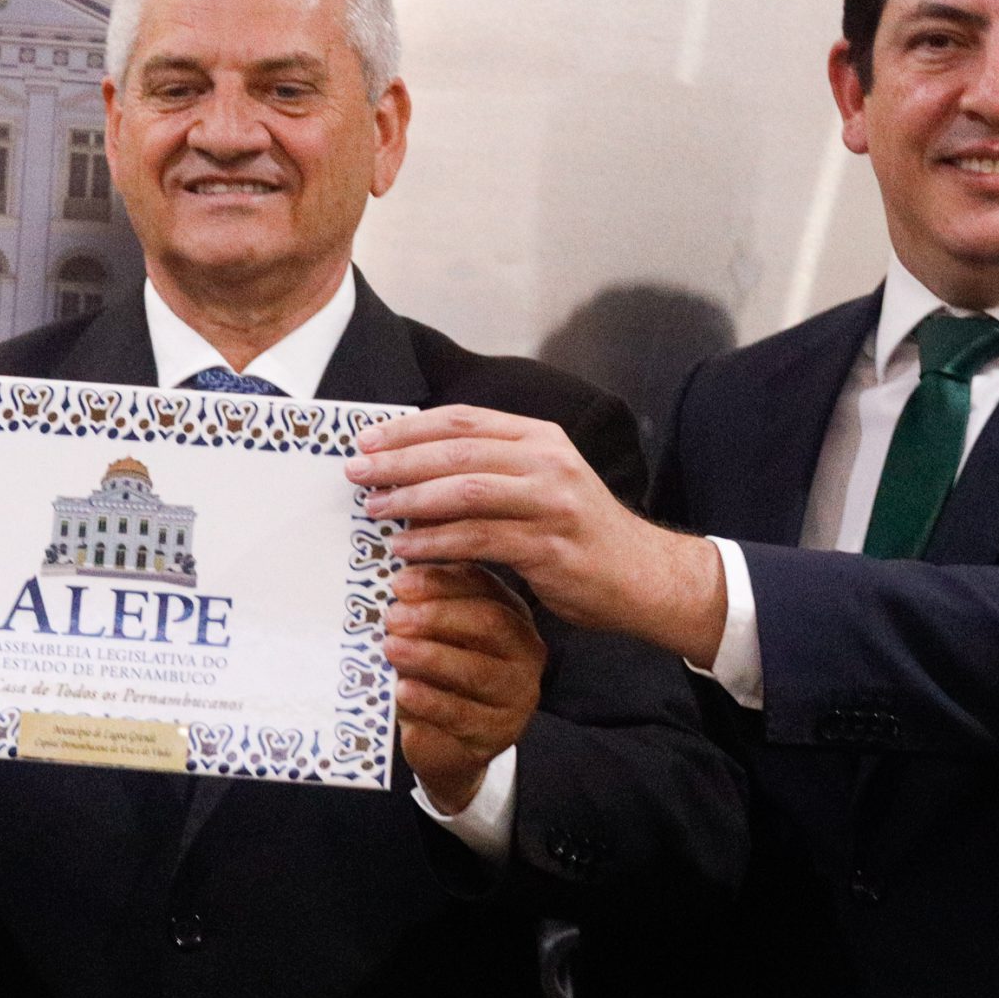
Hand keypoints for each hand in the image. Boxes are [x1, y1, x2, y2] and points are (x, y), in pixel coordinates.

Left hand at [347, 405, 724, 665]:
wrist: (640, 576)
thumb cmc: (578, 534)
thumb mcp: (540, 484)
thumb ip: (491, 469)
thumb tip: (415, 467)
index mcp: (540, 438)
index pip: (464, 421)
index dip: (410, 428)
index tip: (366, 440)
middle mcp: (547, 461)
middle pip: (457, 451)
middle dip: (400, 460)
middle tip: (357, 473)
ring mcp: (551, 502)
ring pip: (466, 490)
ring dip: (411, 499)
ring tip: (374, 510)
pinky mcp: (548, 545)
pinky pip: (478, 538)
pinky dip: (435, 542)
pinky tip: (406, 548)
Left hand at [387, 562, 544, 812]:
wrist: (443, 742)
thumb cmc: (435, 678)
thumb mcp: (429, 637)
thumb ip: (421, 608)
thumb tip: (397, 580)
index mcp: (510, 614)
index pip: (483, 587)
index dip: (441, 582)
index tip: (400, 583)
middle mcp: (524, 651)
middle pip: (490, 623)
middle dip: (437, 616)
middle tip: (393, 617)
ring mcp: (516, 694)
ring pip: (477, 670)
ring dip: (429, 656)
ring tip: (391, 649)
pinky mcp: (498, 732)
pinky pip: (463, 714)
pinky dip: (429, 700)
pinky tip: (403, 691)